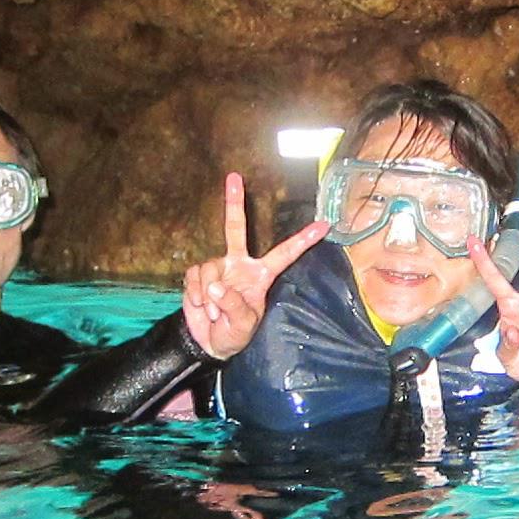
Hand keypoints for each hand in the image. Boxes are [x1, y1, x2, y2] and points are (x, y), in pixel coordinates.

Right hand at [182, 172, 327, 359]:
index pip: (284, 254)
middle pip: (235, 228)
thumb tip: (216, 286)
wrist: (208, 342)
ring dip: (209, 295)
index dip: (303, 240)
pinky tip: (201, 306)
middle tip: (234, 177)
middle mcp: (239, 265)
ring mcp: (218, 267)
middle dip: (234, 203)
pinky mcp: (198, 275)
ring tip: (214, 313)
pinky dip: (196, 294)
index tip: (324, 225)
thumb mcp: (243, 325)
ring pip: (210, 268)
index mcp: (260, 275)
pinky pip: (195, 276)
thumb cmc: (235, 334)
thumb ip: (234, 305)